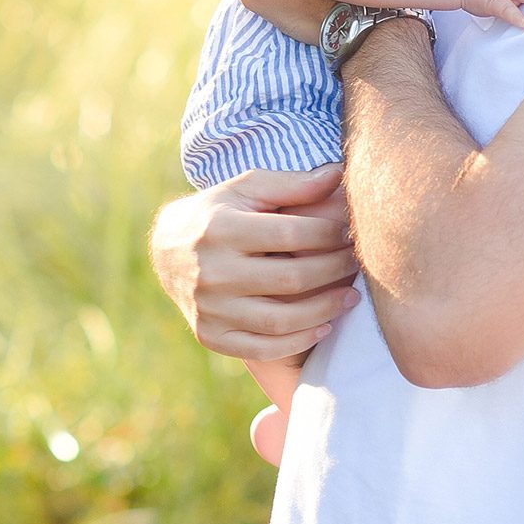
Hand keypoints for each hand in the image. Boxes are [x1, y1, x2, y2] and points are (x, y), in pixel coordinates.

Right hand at [149, 166, 358, 357]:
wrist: (167, 250)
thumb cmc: (218, 212)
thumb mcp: (246, 189)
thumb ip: (292, 184)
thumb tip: (337, 175)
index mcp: (220, 228)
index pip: (290, 234)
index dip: (329, 235)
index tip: (350, 233)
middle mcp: (211, 271)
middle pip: (290, 279)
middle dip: (334, 270)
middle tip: (357, 263)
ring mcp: (209, 309)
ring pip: (280, 320)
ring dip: (325, 310)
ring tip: (351, 296)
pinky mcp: (209, 335)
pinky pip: (262, 348)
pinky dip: (299, 341)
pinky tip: (324, 325)